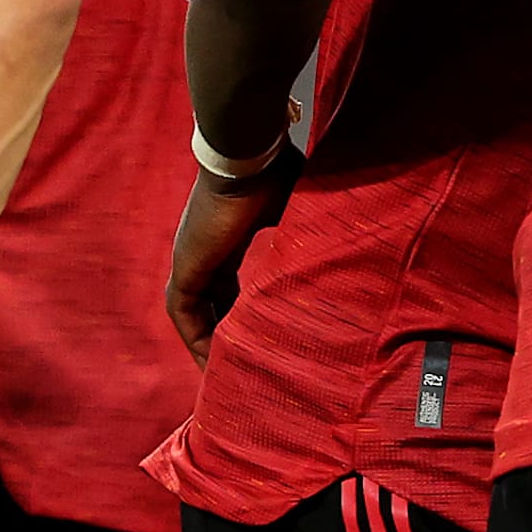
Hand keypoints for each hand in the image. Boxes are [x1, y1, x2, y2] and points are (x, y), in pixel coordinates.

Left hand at [167, 153, 297, 365]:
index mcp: (227, 237)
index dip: (239, 311)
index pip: (228, 284)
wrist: (249, 157)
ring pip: (193, 312)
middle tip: (241, 367)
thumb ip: (303, 231)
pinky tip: (210, 361)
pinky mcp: (186, 265)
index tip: (257, 336)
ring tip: (224, 374)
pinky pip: (184, 312)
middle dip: (222, 334)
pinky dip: (195, 337)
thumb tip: (347, 235)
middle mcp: (204, 250)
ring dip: (205, 342)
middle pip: (209, 303)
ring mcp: (191, 258)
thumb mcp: (295, 209)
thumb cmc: (275, 172)